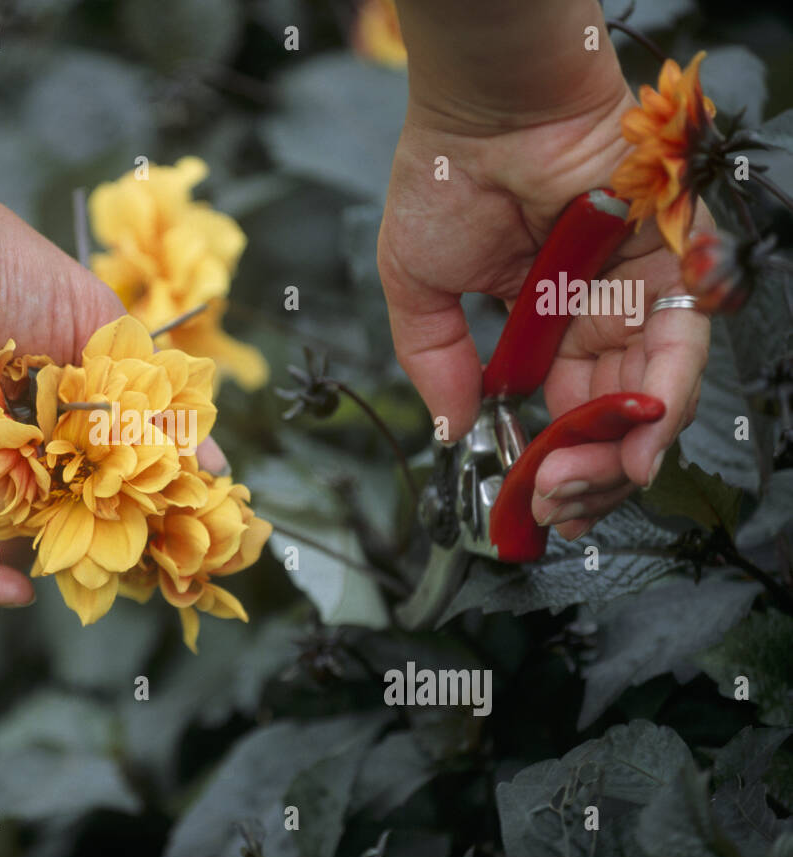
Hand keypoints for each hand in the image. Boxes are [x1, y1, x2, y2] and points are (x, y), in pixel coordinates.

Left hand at [0, 155, 224, 607]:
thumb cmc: (9, 278)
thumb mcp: (102, 335)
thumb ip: (150, 406)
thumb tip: (215, 467)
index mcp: (43, 412)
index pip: (85, 480)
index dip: (119, 513)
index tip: (157, 543)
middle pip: (38, 520)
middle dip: (76, 548)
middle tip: (115, 570)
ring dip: (28, 566)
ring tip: (67, 571)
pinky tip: (10, 590)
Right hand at [378, 75, 710, 541]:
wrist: (481, 109)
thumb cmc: (443, 178)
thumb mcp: (415, 286)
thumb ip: (434, 360)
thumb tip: (448, 429)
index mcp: (541, 325)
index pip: (562, 411)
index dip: (553, 463)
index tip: (532, 503)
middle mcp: (595, 314)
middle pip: (614, 414)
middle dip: (592, 472)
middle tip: (558, 500)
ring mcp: (634, 289)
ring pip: (655, 389)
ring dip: (631, 446)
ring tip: (598, 479)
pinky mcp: (670, 258)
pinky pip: (686, 335)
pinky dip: (669, 387)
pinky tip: (637, 429)